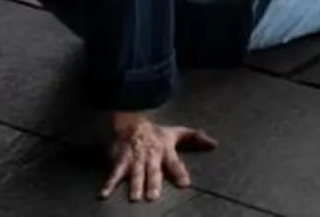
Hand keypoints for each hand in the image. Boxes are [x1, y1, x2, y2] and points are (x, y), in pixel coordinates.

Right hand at [101, 114, 216, 202]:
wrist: (131, 122)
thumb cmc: (157, 133)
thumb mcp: (177, 133)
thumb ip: (196, 138)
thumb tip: (215, 144)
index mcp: (165, 150)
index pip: (174, 163)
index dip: (180, 173)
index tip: (185, 184)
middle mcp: (150, 155)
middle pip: (152, 171)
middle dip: (153, 182)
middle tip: (153, 196)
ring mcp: (134, 158)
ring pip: (135, 173)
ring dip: (135, 185)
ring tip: (135, 198)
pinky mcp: (120, 161)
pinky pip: (113, 173)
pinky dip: (108, 184)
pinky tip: (104, 195)